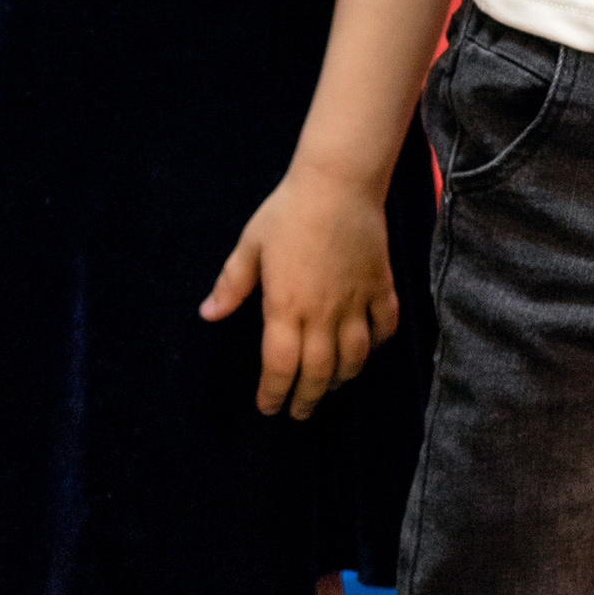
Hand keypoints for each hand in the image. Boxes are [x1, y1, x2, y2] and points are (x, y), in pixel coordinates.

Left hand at [201, 160, 397, 419]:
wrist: (338, 182)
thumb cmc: (288, 211)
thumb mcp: (251, 245)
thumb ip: (231, 284)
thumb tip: (208, 314)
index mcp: (286, 306)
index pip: (280, 366)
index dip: (274, 393)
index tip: (269, 407)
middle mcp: (323, 312)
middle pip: (318, 372)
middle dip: (306, 399)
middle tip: (299, 412)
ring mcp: (356, 301)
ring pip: (354, 357)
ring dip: (341, 378)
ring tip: (330, 386)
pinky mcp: (381, 285)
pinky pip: (385, 326)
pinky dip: (377, 344)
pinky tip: (367, 348)